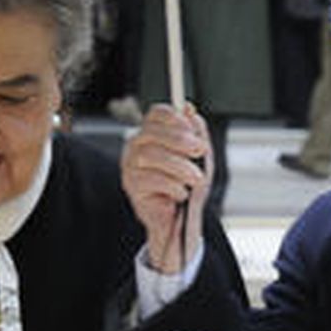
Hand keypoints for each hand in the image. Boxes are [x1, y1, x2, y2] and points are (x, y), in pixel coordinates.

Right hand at [120, 102, 210, 272]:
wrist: (181, 220)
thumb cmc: (188, 186)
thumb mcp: (199, 158)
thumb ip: (196, 133)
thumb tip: (190, 110)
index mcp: (154, 134)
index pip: (156, 113)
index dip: (174, 118)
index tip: (193, 131)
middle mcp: (137, 146)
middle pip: (151, 132)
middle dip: (179, 139)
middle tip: (199, 150)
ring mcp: (131, 165)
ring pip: (151, 155)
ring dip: (180, 166)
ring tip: (195, 179)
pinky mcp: (131, 186)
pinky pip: (150, 179)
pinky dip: (173, 186)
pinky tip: (179, 193)